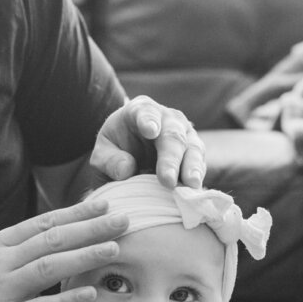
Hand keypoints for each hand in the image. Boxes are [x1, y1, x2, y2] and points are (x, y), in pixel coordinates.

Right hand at [0, 198, 128, 301]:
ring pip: (48, 268)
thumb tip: (59, 235)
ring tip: (114, 248)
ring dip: (84, 256)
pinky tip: (89, 294)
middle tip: (124, 220)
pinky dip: (65, 300)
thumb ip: (20, 252)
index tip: (105, 203)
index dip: (77, 212)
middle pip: (52, 239)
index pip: (44, 223)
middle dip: (91, 228)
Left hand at [89, 95, 205, 188]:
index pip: (146, 112)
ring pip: (193, 148)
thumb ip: (109, 161)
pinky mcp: (195, 152)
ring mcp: (185, 134)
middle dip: (171, 158)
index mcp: (141, 110)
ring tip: (191, 185)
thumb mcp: (102, 154)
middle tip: (167, 181)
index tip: (150, 131)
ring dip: (192, 168)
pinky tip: (194, 191)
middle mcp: (168, 118)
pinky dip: (197, 177)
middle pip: (172, 135)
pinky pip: (199, 163)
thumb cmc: (115, 150)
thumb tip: (126, 170)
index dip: (149, 120)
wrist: (132, 154)